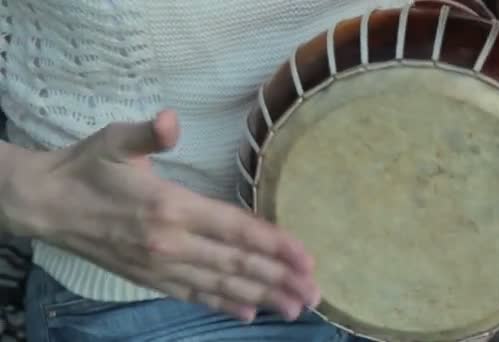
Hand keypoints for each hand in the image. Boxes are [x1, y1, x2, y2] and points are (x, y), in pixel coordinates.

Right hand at [0, 110, 320, 321]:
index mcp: (171, 207)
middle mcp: (172, 243)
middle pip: (236, 263)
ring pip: (221, 285)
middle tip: (315, 293)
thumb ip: (149, 132)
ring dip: (261, 297)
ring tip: (294, 309)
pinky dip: (223, 305)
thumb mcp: (115, 140)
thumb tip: (172, 119)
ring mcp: (161, 266)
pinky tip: (248, 313)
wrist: (45, 204)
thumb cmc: (87, 168)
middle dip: (279, 278)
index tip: (306, 258)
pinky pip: (194, 295)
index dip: (274, 244)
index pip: (235, 228)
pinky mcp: (150, 278)